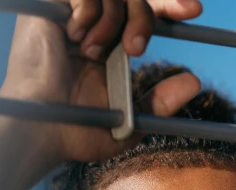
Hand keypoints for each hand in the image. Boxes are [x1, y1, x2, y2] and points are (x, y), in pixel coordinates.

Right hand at [0, 0, 203, 167]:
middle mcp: (92, 26)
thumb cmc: (76, 131)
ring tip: (93, 53)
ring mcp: (72, 14)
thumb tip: (195, 82)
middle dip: (145, 14)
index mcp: (110, 46)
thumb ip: (159, 103)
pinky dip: (88, 9)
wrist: (40, 127)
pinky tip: (75, 37)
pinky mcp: (51, 6)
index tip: (193, 11)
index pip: (144, 11)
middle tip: (136, 48)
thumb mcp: (128, 121)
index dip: (170, 4)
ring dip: (112, 20)